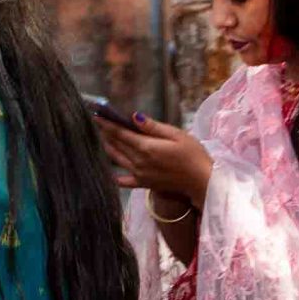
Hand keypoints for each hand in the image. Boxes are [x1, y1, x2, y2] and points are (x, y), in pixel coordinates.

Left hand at [96, 114, 211, 204]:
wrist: (201, 180)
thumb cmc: (193, 154)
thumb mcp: (176, 134)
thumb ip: (153, 127)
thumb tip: (134, 116)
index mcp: (146, 147)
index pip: (120, 133)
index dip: (107, 123)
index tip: (97, 115)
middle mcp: (138, 161)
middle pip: (117, 144)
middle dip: (106, 132)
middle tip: (97, 122)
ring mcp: (139, 174)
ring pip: (118, 159)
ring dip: (108, 147)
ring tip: (102, 138)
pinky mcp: (144, 184)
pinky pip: (124, 181)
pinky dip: (115, 176)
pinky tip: (109, 171)